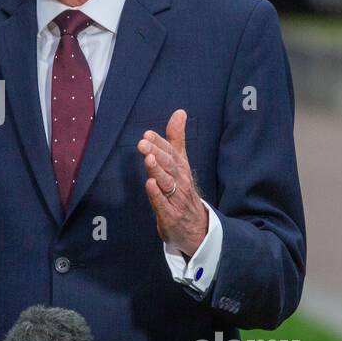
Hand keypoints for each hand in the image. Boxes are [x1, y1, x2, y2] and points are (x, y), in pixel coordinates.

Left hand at [138, 109, 208, 256]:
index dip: (160, 144)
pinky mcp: (170, 215)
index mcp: (181, 169)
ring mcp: (176, 199)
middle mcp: (180, 182)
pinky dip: (157, 195)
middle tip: (143, 143)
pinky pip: (163, 204)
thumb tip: (179, 112)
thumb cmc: (183, 192)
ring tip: (148, 159)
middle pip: (169, 166)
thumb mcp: (181, 164)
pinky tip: (150, 185)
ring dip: (157, 171)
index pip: (171, 153)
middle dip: (157, 153)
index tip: (147, 134)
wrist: (198, 228)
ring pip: (167, 183)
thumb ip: (176, 139)